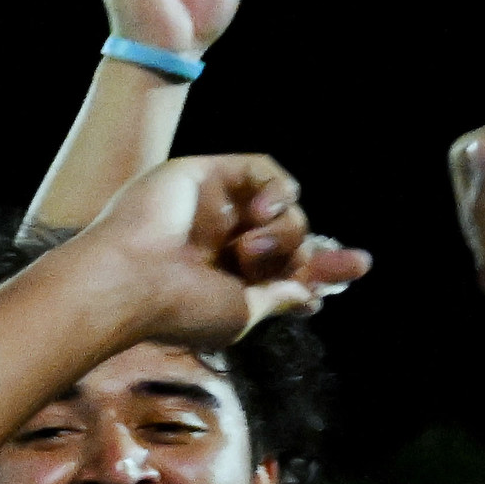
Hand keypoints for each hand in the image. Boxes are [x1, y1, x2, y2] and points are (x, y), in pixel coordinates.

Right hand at [68, 152, 365, 349]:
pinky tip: (261, 210)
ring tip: (247, 251)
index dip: (325, 265)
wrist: (127, 282)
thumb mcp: (242, 314)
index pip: (291, 264)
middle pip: (294, 234)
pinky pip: (263, 169)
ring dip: (283, 230)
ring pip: (284, 205)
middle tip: (298, 265)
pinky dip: (275, 188)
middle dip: (303, 251)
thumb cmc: (176, 308)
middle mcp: (225, 239)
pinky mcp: (206, 175)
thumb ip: (279, 297)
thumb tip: (313, 297)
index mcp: (230, 276)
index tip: (356, 268)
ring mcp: (216, 206)